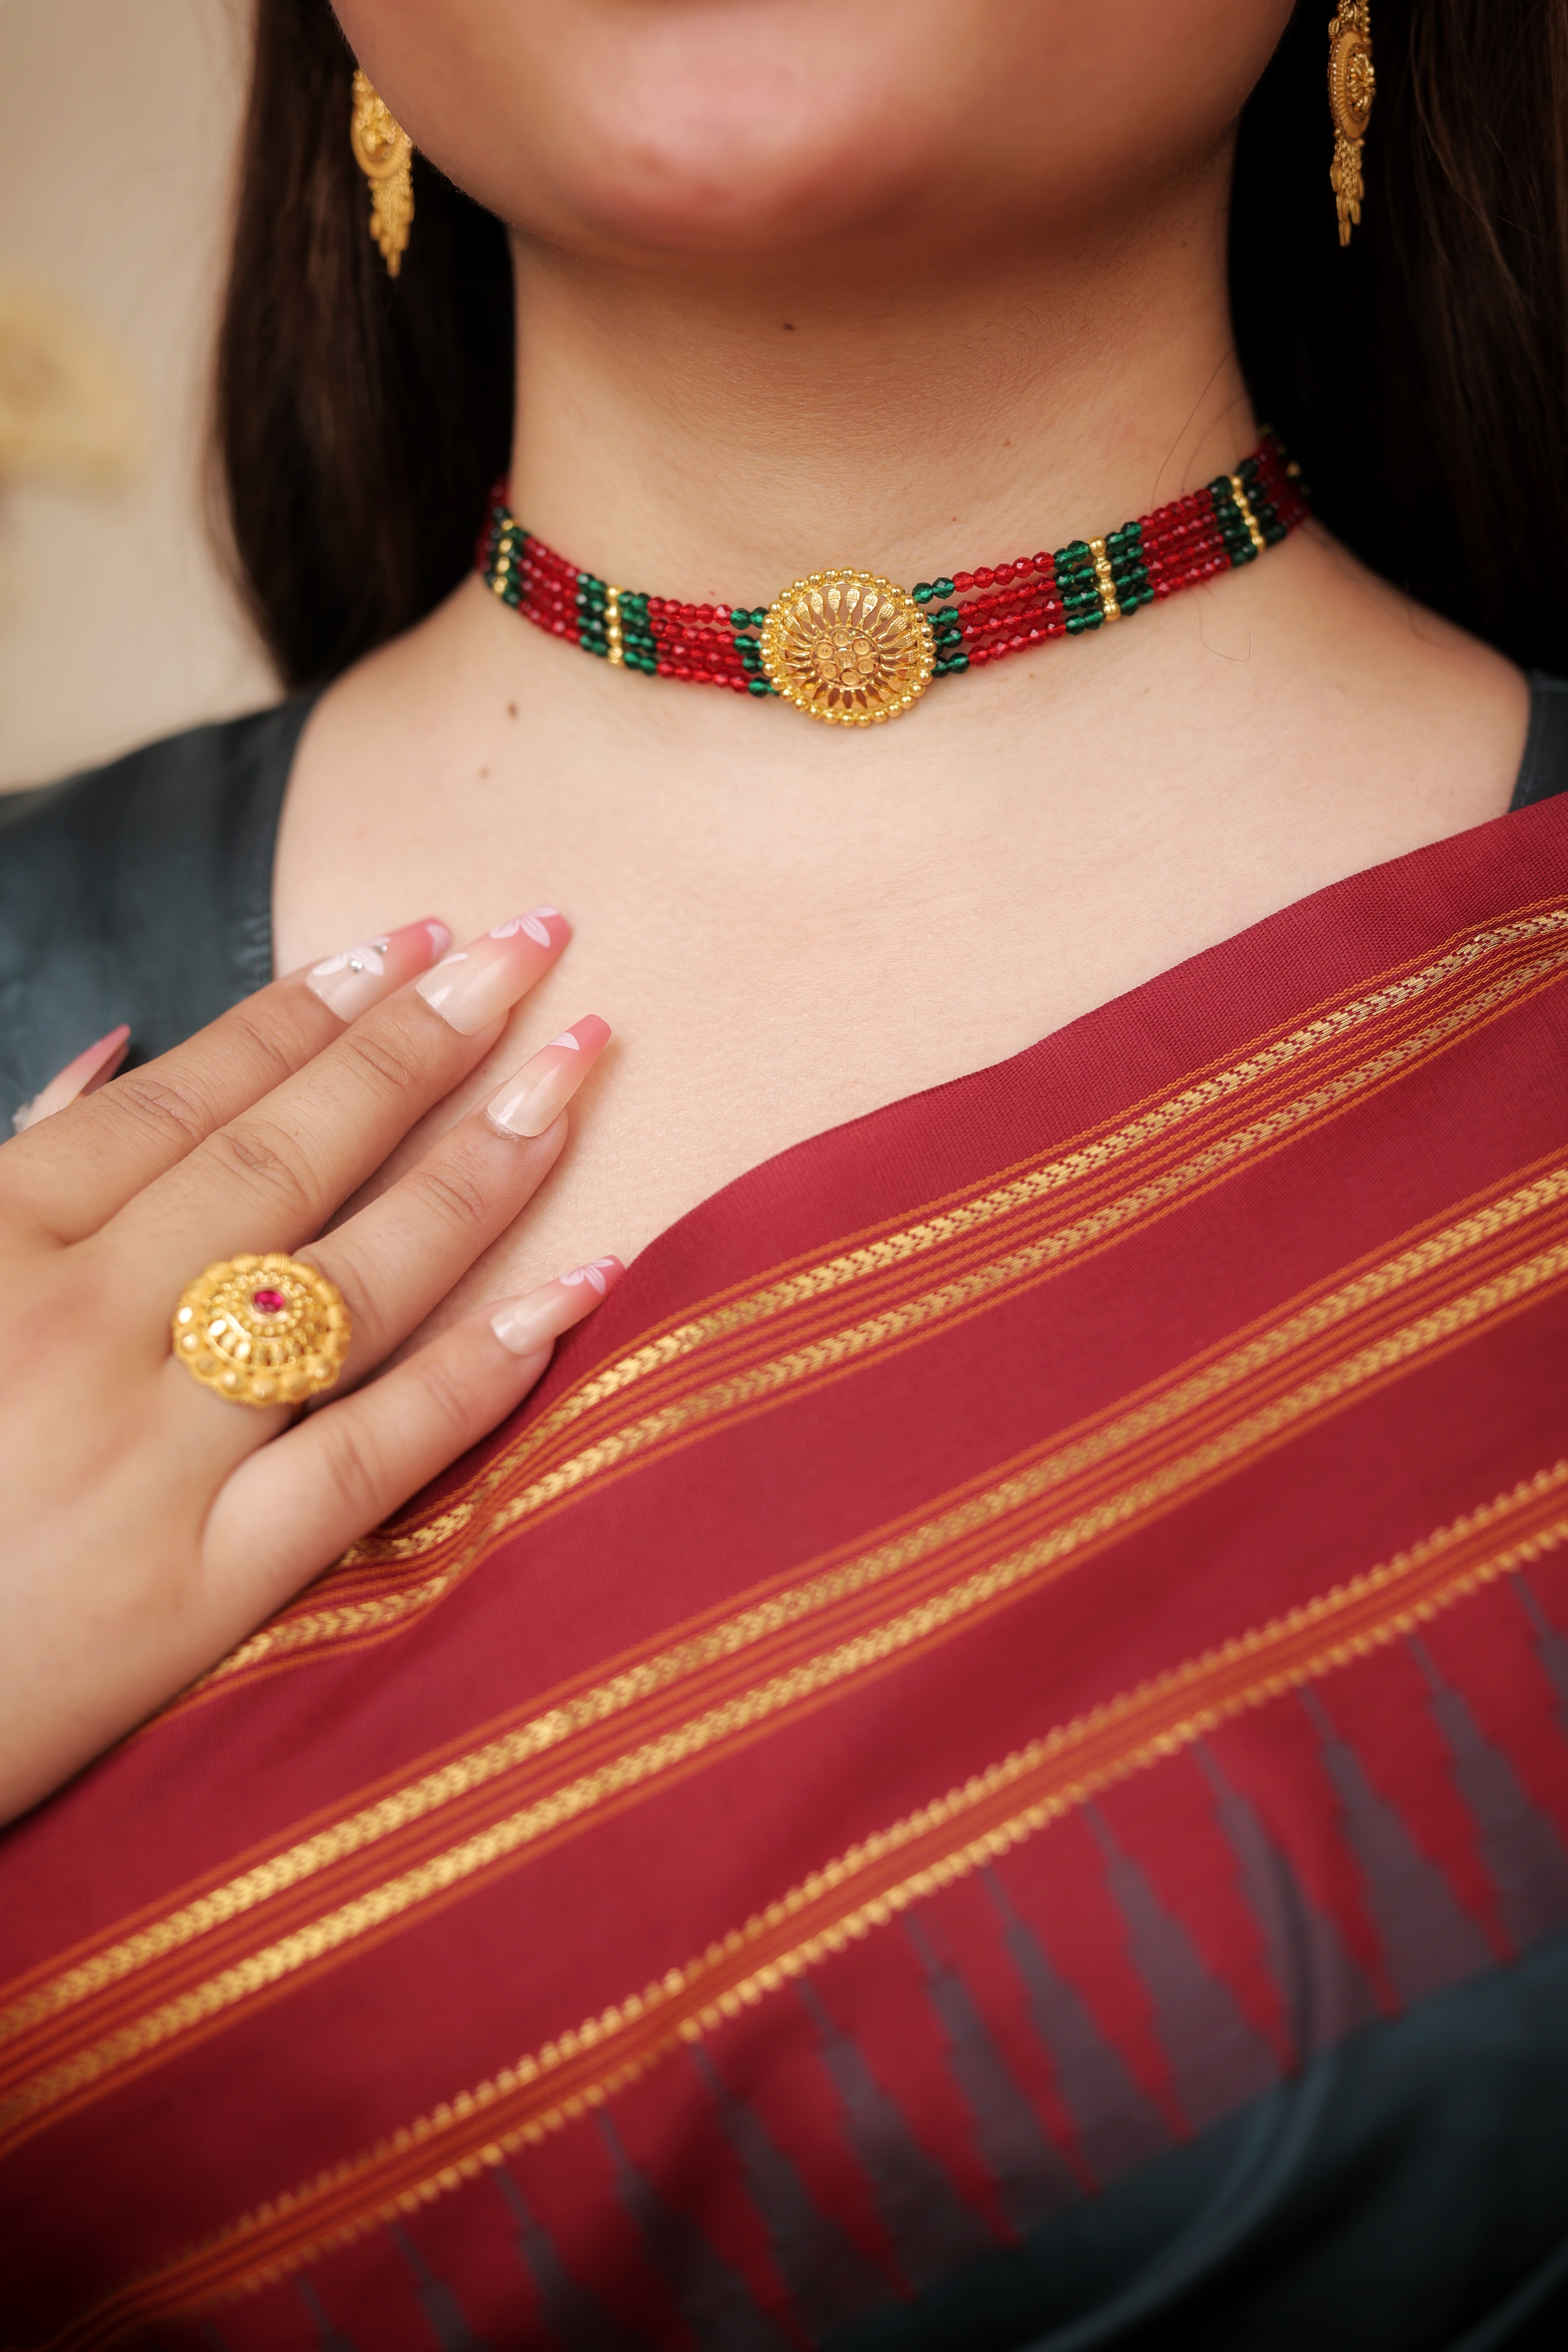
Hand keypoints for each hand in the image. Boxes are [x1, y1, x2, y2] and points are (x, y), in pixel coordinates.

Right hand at [0, 913, 618, 1823]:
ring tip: (577, 1066)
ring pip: (356, 1278)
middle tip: (530, 943)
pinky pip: (375, 1453)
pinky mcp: (206, 1581)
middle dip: (423, 1039)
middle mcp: (87, 1325)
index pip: (190, 1097)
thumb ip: (10, 1162)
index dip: (311, 1007)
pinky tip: (583, 1283)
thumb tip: (114, 1053)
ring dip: (482, 1163)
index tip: (408, 936)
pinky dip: (487, 1365)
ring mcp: (156, 1453)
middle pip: (292, 1155)